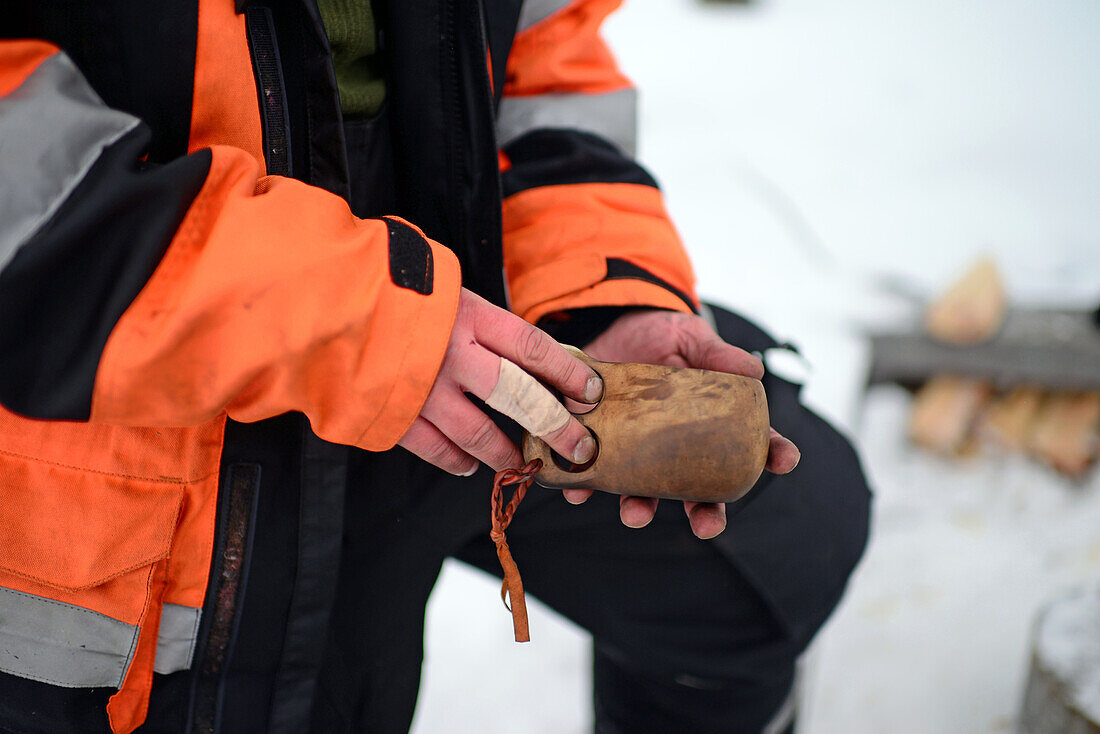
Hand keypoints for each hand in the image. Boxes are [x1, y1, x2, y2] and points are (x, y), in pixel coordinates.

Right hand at [399, 289, 602, 473]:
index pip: (535, 348)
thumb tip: (521, 352)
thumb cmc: (390, 289)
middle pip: (521, 398)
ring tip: (522, 462)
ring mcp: (424, 389)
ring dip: (506, 452)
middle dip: (556, 426)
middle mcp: (454, 355)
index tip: (591, 391)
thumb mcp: (445, 289)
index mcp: (470, 315)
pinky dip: (456, 460)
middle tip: (580, 447)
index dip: (568, 373)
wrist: (321, 299)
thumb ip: (480, 322)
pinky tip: (470, 465)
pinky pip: (435, 449)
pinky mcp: (395, 415)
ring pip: (480, 434)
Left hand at [563, 309, 800, 539]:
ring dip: (642, 509)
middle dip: (707, 514)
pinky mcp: (602, 445)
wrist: (607, 326)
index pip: (752, 443)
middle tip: (708, 526)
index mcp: (713, 422)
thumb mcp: (690, 337)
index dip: (773, 454)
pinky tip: (579, 491)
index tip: (785, 460)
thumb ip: (717, 353)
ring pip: (645, 492)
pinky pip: (592, 475)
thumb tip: (755, 368)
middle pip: (700, 490)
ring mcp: (639, 450)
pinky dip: (585, 487)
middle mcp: (678, 447)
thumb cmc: (660, 336)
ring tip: (636, 515)